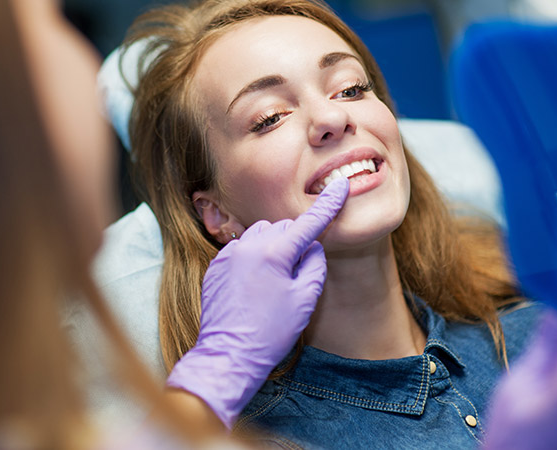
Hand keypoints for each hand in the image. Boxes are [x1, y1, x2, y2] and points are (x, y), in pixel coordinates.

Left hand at [167, 178, 348, 427]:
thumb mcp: (305, 300)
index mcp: (274, 253)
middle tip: (299, 274)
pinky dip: (254, 257)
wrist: (229, 356)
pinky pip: (241, 249)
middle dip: (296, 242)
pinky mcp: (216, 267)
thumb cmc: (271, 332)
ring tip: (276, 280)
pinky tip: (256, 284)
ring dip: (274, 246)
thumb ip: (314, 264)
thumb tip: (312, 246)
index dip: (328, 204)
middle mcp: (248, 246)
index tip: (340, 187)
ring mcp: (228, 255)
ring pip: (260, 234)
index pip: (309, 222)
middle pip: (283, 228)